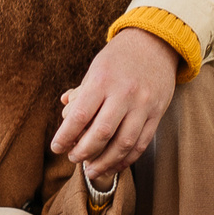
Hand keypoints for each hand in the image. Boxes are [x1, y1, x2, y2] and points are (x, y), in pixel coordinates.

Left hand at [50, 28, 179, 177]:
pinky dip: (126, 159)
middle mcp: (124, 94)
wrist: (155, 43)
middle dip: (83, 152)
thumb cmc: (119, 57)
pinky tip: (114, 165)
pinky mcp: (157, 113)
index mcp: (103, 81)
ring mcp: (143, 105)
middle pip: (101, 134)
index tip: (56, 148)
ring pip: (123, 143)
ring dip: (105, 162)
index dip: (65, 136)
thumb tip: (65, 109)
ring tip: (91, 170)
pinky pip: (141, 143)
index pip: (80, 116)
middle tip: (73, 159)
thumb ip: (82, 92)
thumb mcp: (96, 68)